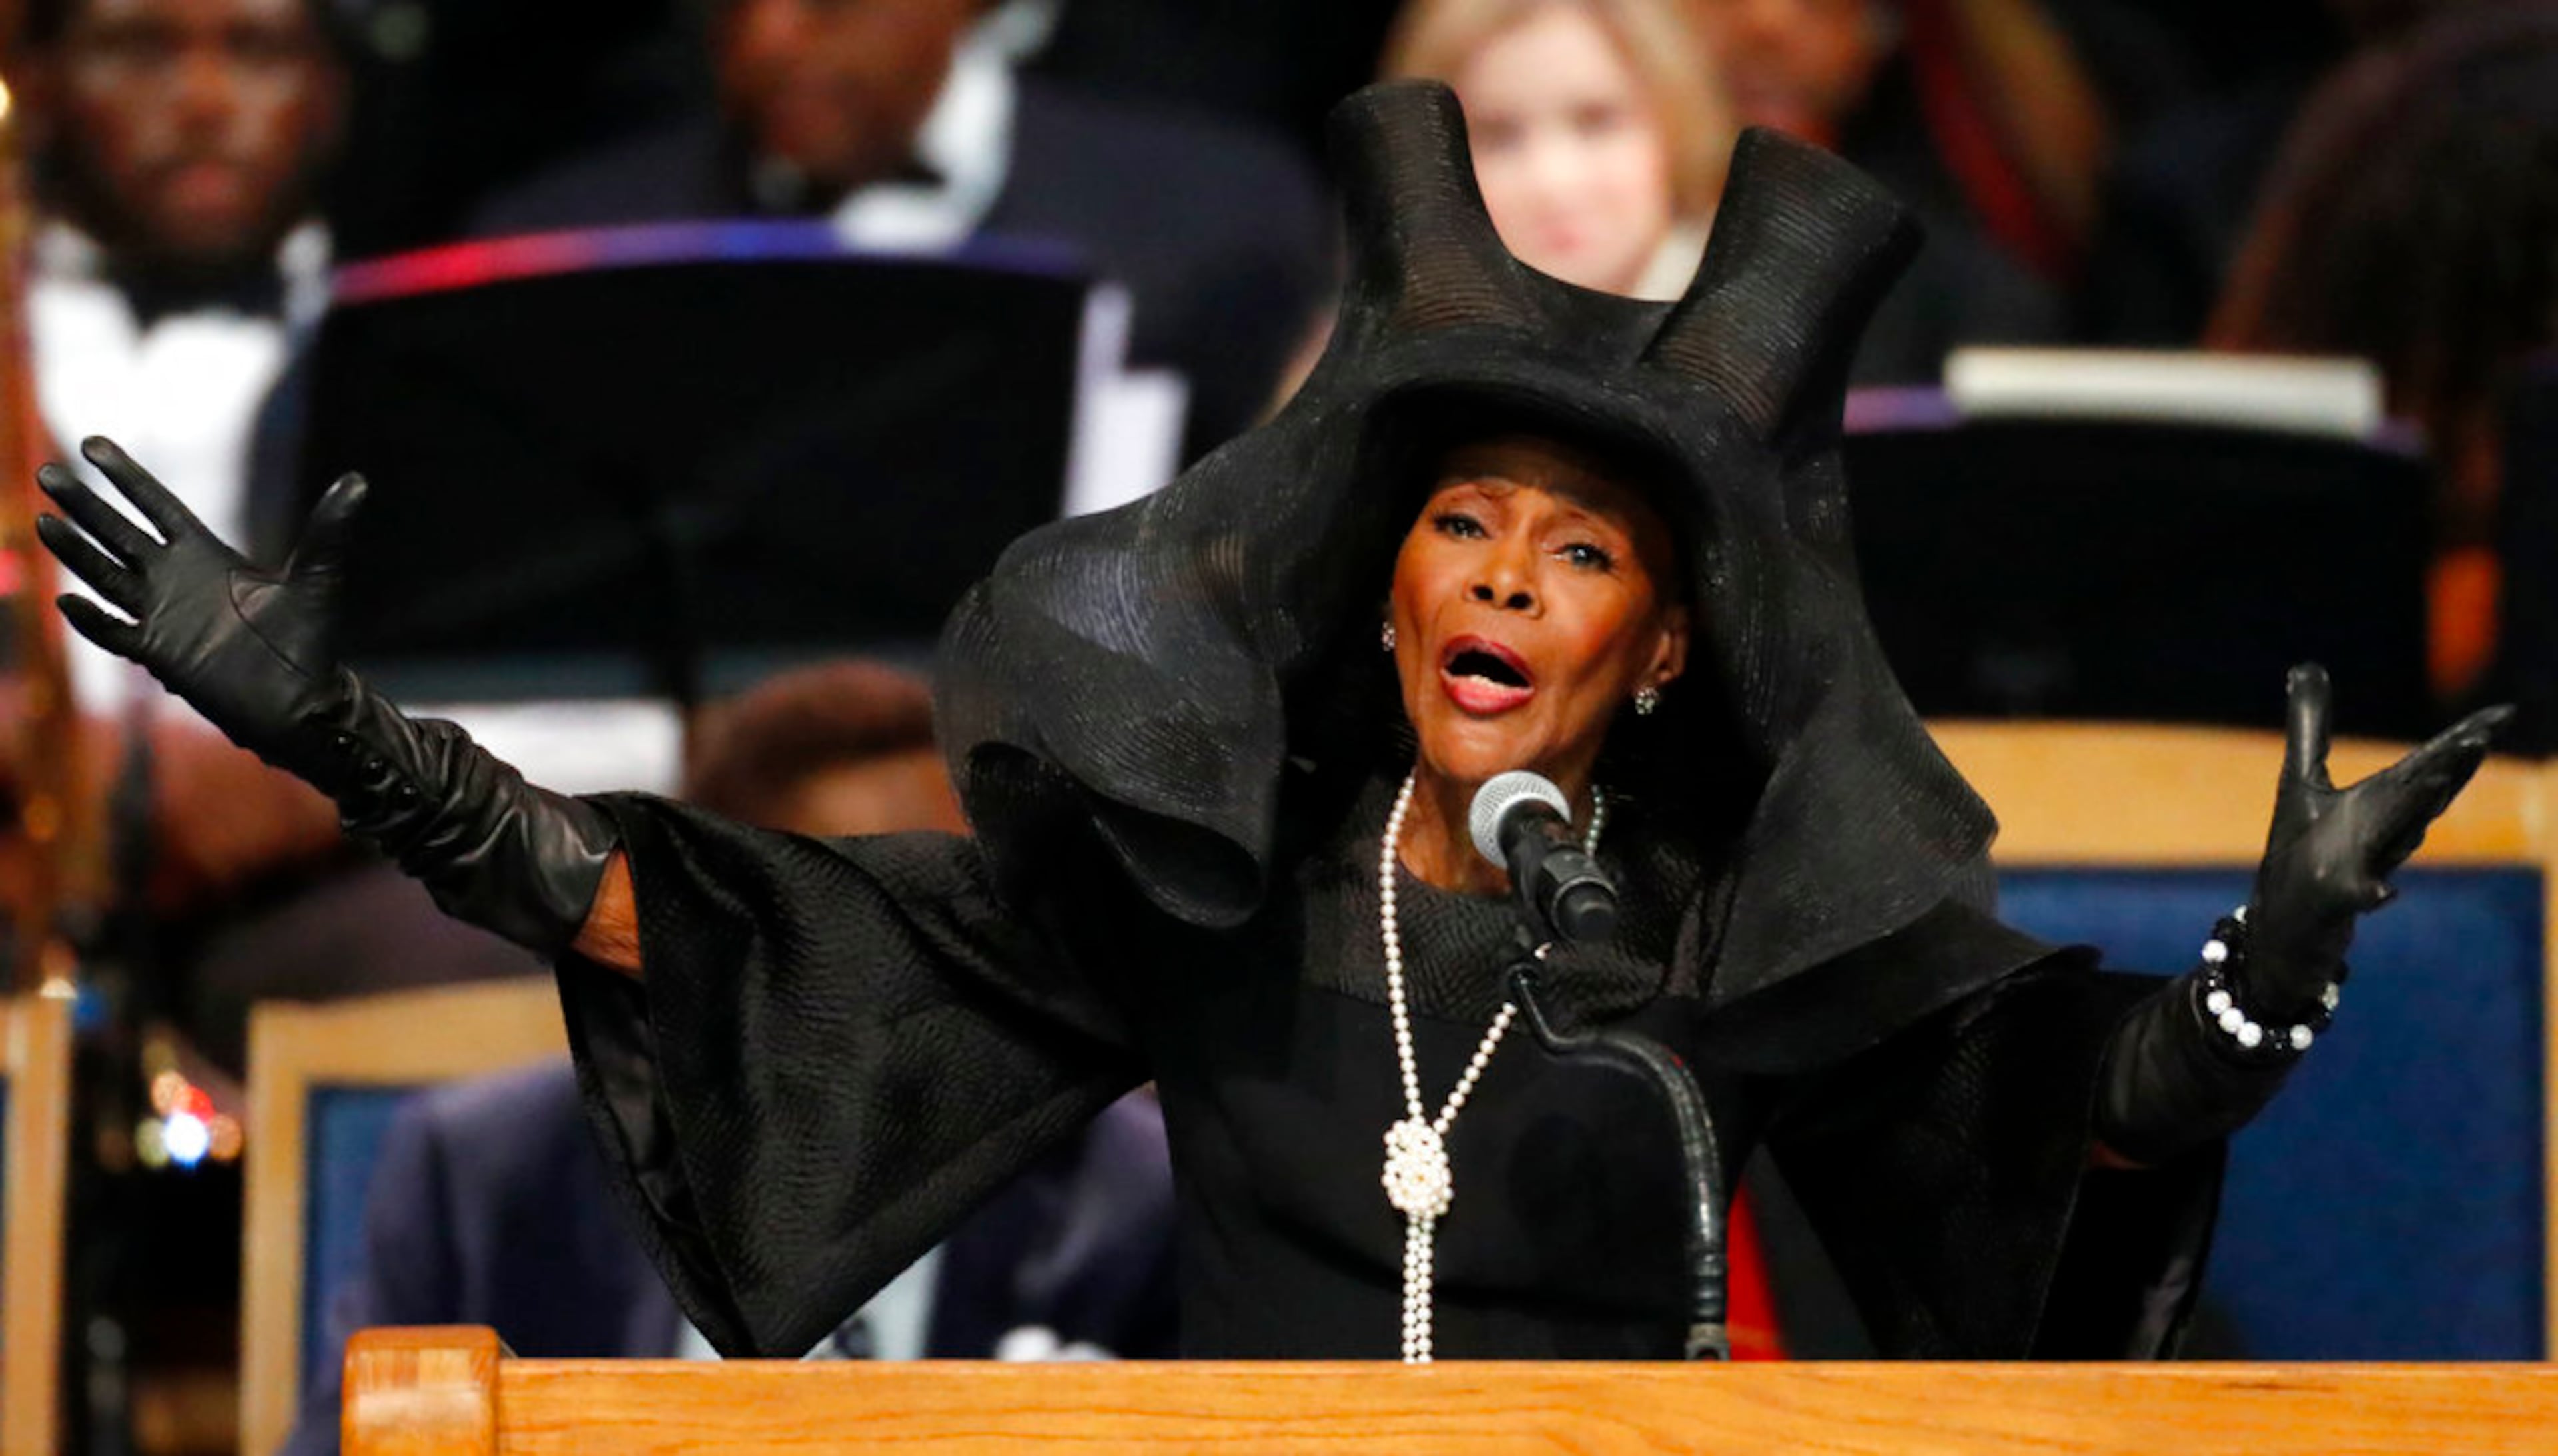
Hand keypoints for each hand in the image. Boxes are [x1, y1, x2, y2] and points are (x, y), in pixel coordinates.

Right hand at [33, 436, 365, 777]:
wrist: (301, 703)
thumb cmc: (309, 641)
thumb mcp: (317, 578)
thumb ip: (329, 530)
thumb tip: (359, 480)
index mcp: (207, 555)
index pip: (156, 505)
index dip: (126, 476)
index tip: (92, 443)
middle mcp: (177, 580)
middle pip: (119, 534)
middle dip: (85, 505)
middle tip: (46, 473)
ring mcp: (163, 616)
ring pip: (106, 577)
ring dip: (76, 552)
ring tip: (43, 522)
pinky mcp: (159, 654)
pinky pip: (116, 633)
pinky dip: (92, 621)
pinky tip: (66, 601)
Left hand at [2246, 664, 2510, 1016]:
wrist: (2289, 929)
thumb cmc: (2300, 851)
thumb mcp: (2301, 780)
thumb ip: (2311, 725)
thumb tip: (2305, 665)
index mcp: (2378, 803)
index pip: (2425, 766)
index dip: (2461, 741)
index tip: (2499, 715)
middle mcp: (2377, 833)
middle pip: (2419, 795)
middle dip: (2448, 767)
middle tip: (2479, 739)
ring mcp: (2357, 867)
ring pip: (2396, 838)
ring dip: (2415, 814)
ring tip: (2437, 783)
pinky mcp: (2333, 902)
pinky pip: (2357, 898)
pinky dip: (2370, 893)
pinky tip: (2379, 892)